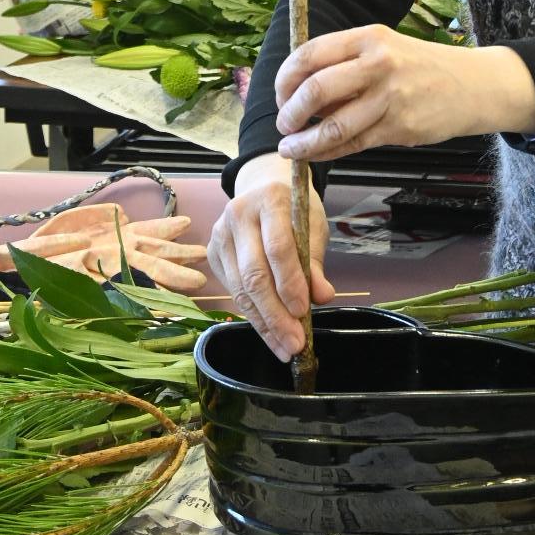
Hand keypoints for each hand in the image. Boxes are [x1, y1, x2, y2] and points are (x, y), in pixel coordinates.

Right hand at [208, 154, 333, 360]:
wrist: (262, 187)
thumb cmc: (294, 208)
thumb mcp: (312, 226)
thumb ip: (315, 262)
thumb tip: (323, 296)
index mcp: (270, 199)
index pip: (278, 247)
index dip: (290, 282)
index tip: (304, 311)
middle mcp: (238, 214)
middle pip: (254, 274)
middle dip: (276, 314)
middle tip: (295, 343)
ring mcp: (220, 233)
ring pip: (240, 289)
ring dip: (264, 323)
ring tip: (284, 347)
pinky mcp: (212, 253)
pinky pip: (233, 291)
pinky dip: (253, 316)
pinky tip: (270, 334)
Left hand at [274, 24, 534, 165]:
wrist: (474, 85)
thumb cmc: (420, 67)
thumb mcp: (385, 49)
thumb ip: (345, 66)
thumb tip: (298, 95)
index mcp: (369, 38)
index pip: (310, 54)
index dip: (284, 79)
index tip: (279, 94)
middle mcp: (378, 64)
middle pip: (315, 89)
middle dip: (289, 112)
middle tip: (284, 123)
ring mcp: (390, 97)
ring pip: (331, 126)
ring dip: (302, 142)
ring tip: (290, 148)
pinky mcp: (400, 128)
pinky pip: (351, 144)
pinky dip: (325, 153)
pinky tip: (314, 154)